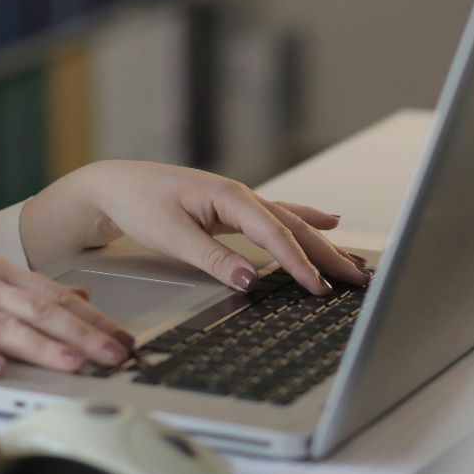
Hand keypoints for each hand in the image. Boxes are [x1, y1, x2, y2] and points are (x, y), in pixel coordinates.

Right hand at [0, 246, 135, 377]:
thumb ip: (28, 285)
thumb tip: (82, 291)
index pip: (54, 295)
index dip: (93, 318)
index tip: (124, 337)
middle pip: (38, 311)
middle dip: (82, 334)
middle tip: (116, 355)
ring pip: (3, 326)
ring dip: (41, 346)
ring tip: (72, 364)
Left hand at [24, 160, 371, 295]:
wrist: (114, 185)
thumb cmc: (138, 204)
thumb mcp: (172, 236)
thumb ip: (213, 259)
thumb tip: (250, 281)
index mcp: (229, 197)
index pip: (274, 234)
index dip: (299, 263)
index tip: (319, 288)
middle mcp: (239, 195)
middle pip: (293, 227)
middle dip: (327, 254)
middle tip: (359, 279)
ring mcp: (237, 201)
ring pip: (290, 222)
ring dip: (322, 242)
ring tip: (354, 260)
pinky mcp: (231, 209)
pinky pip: (276, 217)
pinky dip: (304, 221)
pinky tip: (326, 222)